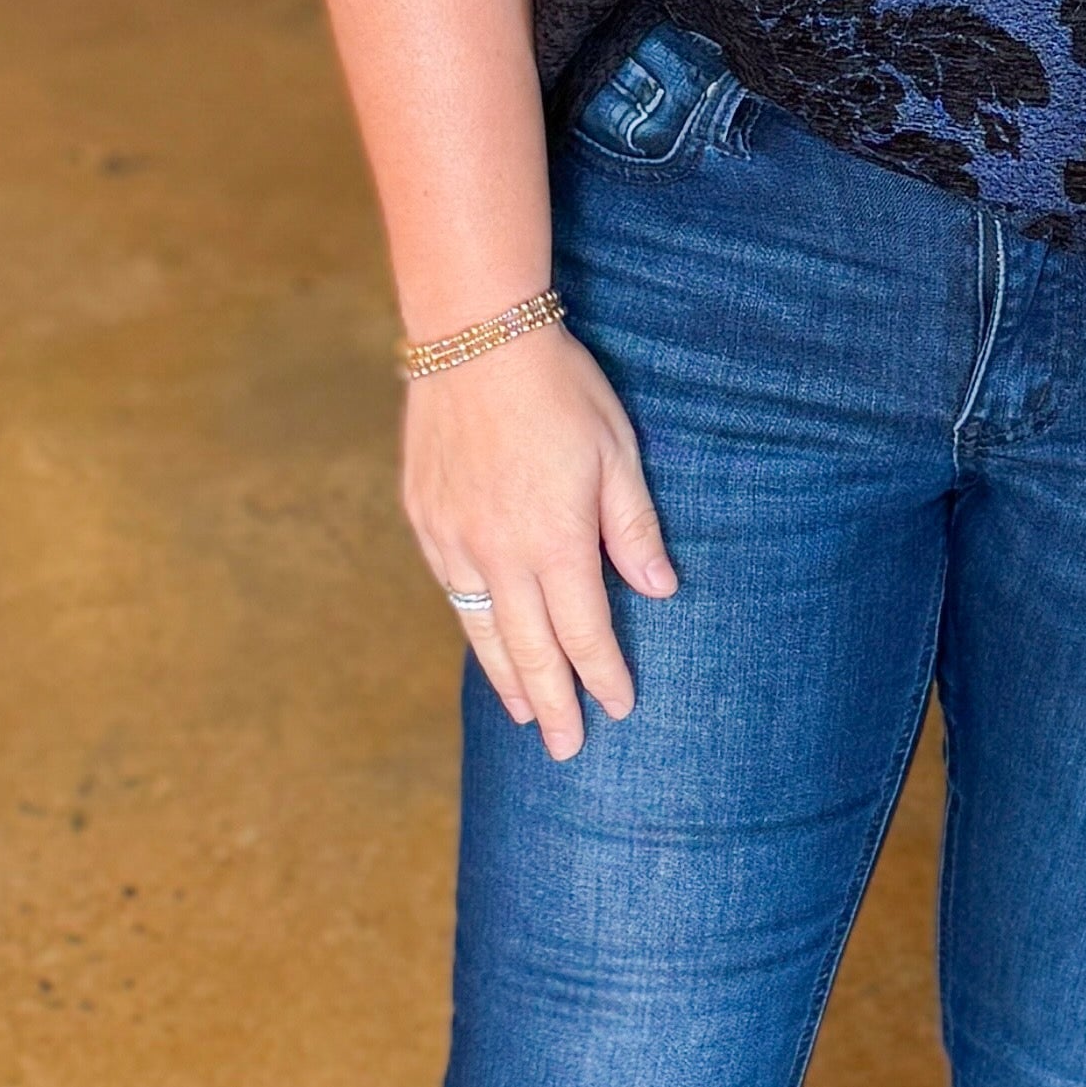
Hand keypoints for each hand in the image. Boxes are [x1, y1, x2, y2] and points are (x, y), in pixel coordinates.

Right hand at [401, 324, 676, 760]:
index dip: (603, 675)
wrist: (474, 337)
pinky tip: (484, 638)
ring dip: (506, 677)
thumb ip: (632, 527)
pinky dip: (471, 625)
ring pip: (483, 628)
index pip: (584, 632)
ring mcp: (454, 539)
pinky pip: (451, 589)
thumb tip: (660, 588)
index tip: (618, 709)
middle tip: (566, 749)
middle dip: (552, 703)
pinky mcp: (425, 517)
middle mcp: (499, 553)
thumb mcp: (616, 452)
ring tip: (524, 714)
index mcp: (555, 541)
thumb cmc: (559, 388)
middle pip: (530, 650)